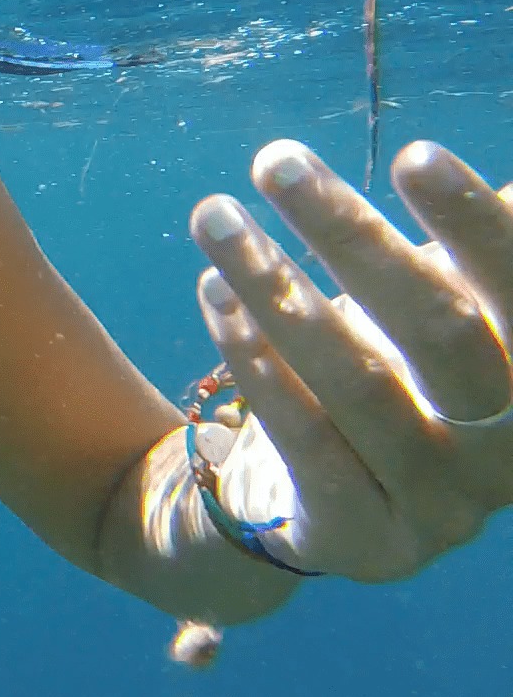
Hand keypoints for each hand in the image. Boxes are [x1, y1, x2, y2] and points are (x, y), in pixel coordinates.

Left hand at [187, 139, 512, 581]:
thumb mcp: (438, 305)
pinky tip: (214, 293)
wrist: (324, 506)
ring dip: (276, 286)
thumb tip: (499, 170)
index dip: (476, 224)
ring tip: (214, 214)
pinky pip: (303, 440)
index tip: (413, 156)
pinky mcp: (364, 540)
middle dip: (352, 237)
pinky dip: (253, 361)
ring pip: (356, 382)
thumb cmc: (391, 369)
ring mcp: (442, 506)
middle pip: (439, 330)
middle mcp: (511, 450)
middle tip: (276, 162)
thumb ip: (468, 244)